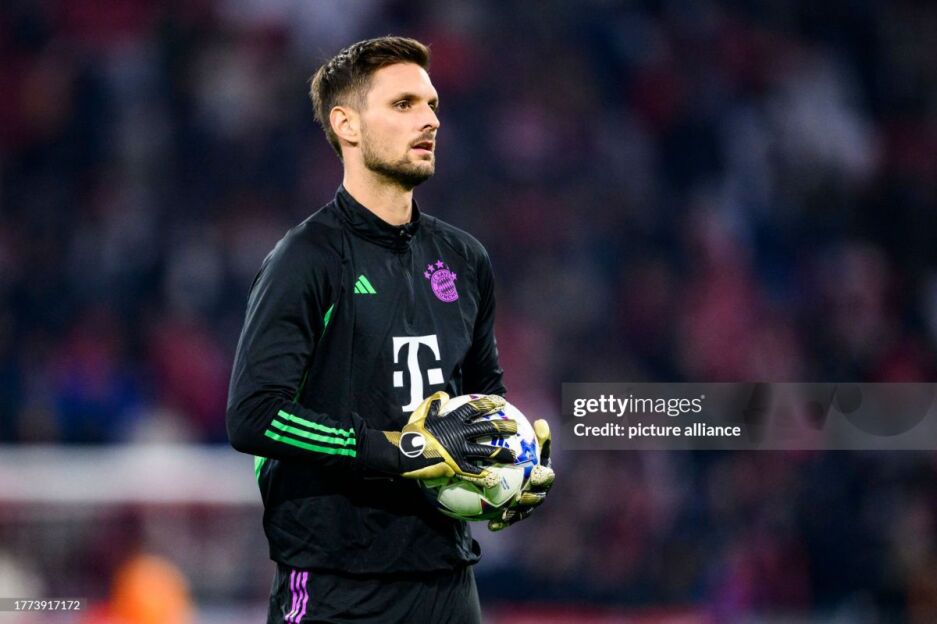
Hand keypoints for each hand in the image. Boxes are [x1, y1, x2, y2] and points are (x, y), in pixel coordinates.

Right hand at [363, 392, 517, 486]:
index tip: (501, 402)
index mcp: (453, 420)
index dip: (488, 404)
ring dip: (501, 453)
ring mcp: (460, 451)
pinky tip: (495, 479)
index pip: (475, 408)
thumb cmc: (412, 433)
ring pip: (486, 451)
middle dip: (503, 427)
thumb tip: (442, 395)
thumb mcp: (422, 414)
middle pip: (487, 429)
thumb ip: (433, 404)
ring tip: (514, 456)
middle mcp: (460, 434)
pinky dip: (484, 475)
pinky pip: (474, 472)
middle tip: (516, 427)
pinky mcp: (456, 467)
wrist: (405, 454)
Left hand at [488, 418, 553, 530]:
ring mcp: (528, 504)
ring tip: (505, 513)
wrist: (511, 470)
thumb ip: (535, 436)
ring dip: (516, 513)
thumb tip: (542, 422)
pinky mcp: (515, 514)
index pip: (547, 475)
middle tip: (520, 496)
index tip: (536, 473)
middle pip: (538, 497)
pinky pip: (509, 520)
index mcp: (543, 474)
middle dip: (531, 498)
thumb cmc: (522, 452)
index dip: (544, 476)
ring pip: (524, 511)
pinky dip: (501, 523)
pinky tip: (491, 526)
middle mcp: (538, 491)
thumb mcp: (527, 442)